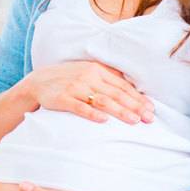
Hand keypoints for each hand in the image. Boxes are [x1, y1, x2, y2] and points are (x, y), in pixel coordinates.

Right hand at [20, 60, 153, 124]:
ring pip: (102, 100)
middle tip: (149, 118)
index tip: (151, 109)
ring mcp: (75, 87)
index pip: (122, 85)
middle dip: (134, 106)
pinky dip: (92, 114)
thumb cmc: (68, 78)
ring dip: (120, 111)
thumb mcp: (88, 71)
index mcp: (97, 69)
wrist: (38, 81)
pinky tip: (104, 121)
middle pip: (116, 93)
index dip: (138, 98)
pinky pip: (79, 107)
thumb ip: (108, 77)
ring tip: (134, 120)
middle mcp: (88, 77)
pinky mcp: (62, 99)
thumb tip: (132, 87)